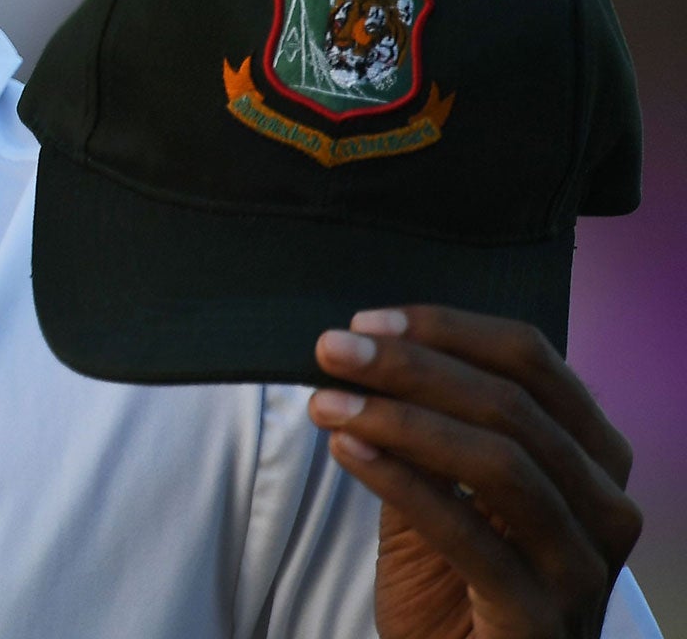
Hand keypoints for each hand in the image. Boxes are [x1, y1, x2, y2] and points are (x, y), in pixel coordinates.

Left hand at [308, 305, 641, 638]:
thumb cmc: (459, 575)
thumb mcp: (446, 486)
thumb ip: (428, 424)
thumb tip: (363, 350)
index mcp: (592, 455)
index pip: (532, 360)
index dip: (446, 331)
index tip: (366, 323)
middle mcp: (605, 506)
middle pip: (512, 405)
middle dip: (411, 367)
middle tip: (331, 350)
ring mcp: (582, 565)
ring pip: (499, 463)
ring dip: (400, 420)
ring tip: (327, 403)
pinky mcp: (541, 617)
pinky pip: (469, 535)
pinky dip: (403, 483)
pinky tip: (348, 451)